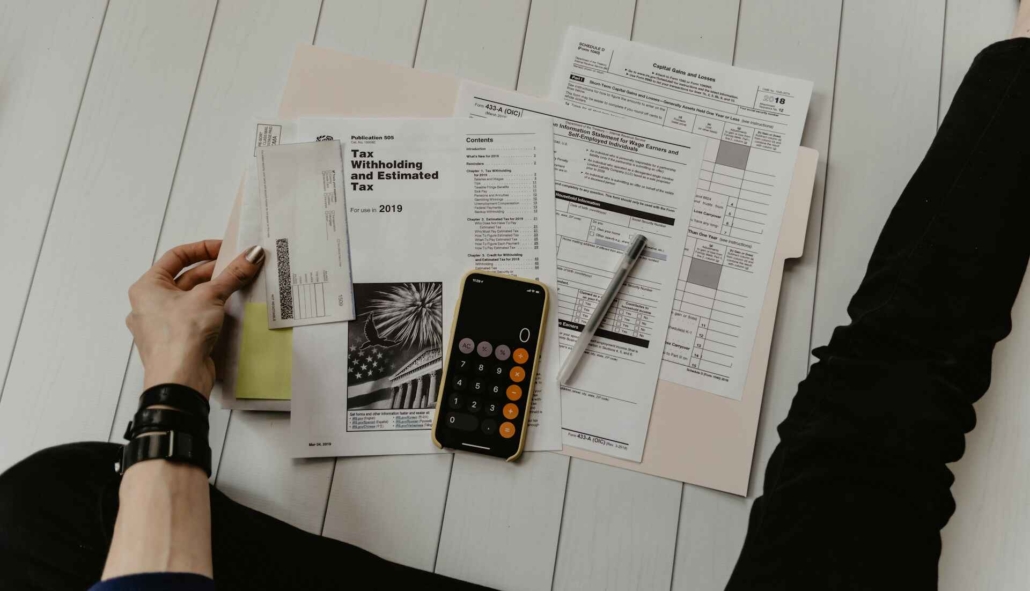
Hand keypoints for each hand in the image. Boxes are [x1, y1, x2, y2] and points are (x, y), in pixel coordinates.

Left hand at [126, 240, 264, 397]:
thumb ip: (232, 275)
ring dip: (214, 291)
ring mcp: (162, 325)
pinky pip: (195, 318)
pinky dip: (212, 310)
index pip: (176, 257)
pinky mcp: (177, 341)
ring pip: (191, 299)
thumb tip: (250, 256)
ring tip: (237, 285)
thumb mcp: (210, 296)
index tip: (224, 248)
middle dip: (214, 272)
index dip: (202, 249)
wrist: (178, 379)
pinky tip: (229, 309)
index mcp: (146, 287)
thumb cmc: (178, 338)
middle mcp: (150, 305)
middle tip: (238, 266)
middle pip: (186, 278)